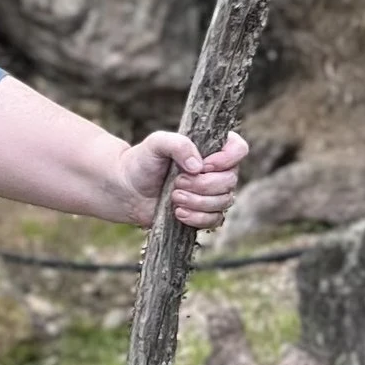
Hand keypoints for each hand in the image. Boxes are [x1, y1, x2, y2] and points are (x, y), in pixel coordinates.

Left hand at [121, 127, 247, 232]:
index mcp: (211, 148)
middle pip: (231, 180)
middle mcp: (216, 170)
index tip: (203, 165)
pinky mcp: (203, 213)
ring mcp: (212, 193)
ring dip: (197, 202)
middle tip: (177, 182)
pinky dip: (197, 218)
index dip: (226, 160)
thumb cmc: (142, 161)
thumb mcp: (156, 143)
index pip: (239, 149)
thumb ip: (178, 144)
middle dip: (203, 185)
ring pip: (224, 202)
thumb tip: (198, 166)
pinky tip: (178, 213)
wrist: (126, 188)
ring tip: (173, 196)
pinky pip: (215, 220)